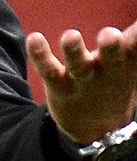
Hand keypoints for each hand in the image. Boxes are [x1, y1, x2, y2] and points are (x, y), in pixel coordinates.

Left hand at [26, 22, 136, 144]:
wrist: (97, 126)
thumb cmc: (114, 79)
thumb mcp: (129, 62)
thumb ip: (135, 39)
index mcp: (127, 63)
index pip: (135, 47)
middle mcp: (108, 72)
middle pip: (112, 60)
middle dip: (111, 48)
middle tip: (110, 34)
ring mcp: (83, 81)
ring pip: (80, 67)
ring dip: (75, 52)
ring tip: (71, 35)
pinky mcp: (60, 86)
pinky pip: (49, 71)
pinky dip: (40, 56)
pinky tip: (34, 38)